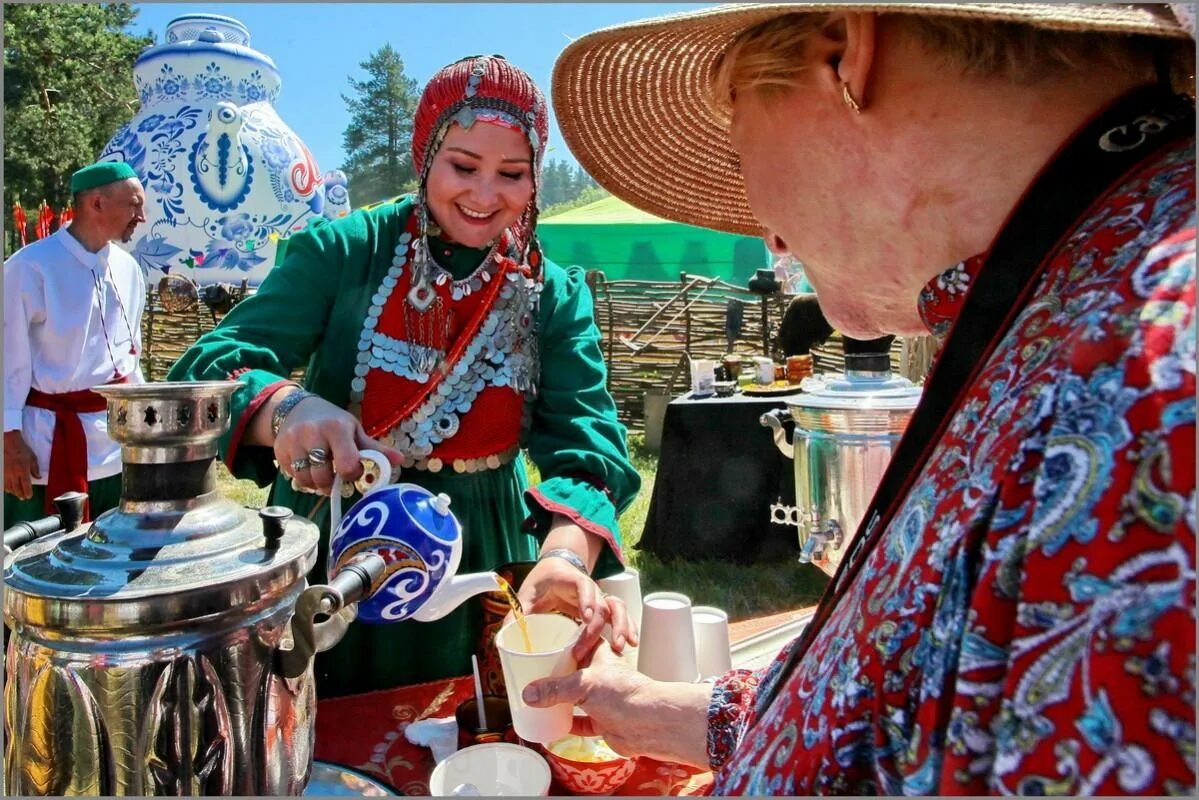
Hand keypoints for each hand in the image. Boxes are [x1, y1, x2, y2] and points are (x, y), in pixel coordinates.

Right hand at [4, 429, 39, 499]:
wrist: (8, 442)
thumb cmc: (21, 449)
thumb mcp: (32, 458)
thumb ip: (35, 469)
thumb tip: (38, 477)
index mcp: (23, 470)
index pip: (25, 485)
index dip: (27, 492)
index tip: (29, 496)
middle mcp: (13, 473)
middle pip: (16, 488)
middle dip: (20, 494)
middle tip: (24, 497)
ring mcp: (5, 473)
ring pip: (8, 487)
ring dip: (13, 492)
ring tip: (17, 494)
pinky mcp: (1, 472)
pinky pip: (2, 483)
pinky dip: (6, 488)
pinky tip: (9, 489)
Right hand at [274, 392, 401, 494]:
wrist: (296, 409)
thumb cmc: (332, 422)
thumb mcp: (354, 430)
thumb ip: (374, 448)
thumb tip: (401, 460)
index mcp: (336, 428)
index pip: (347, 464)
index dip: (352, 474)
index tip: (353, 470)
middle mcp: (313, 434)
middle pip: (323, 476)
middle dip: (332, 484)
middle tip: (336, 477)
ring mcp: (293, 443)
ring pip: (305, 480)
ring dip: (316, 485)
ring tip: (323, 476)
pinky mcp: (280, 451)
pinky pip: (291, 477)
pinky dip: (302, 479)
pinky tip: (309, 469)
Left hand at [515, 557, 638, 662]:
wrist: (557, 567)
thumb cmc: (541, 581)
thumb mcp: (527, 593)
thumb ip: (517, 612)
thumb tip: (504, 636)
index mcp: (570, 580)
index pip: (583, 586)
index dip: (586, 600)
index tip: (585, 618)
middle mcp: (589, 588)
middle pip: (602, 602)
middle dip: (599, 625)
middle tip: (589, 647)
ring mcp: (598, 597)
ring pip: (617, 607)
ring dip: (621, 625)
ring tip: (621, 646)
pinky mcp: (603, 608)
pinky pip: (620, 615)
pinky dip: (628, 627)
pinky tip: (631, 642)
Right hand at [521, 643, 709, 764]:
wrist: (651, 725)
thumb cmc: (625, 694)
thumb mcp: (583, 685)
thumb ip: (554, 689)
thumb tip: (527, 694)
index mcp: (600, 654)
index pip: (578, 640)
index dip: (561, 641)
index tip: (540, 645)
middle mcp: (601, 674)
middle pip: (573, 671)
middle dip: (555, 674)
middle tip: (532, 676)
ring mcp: (603, 699)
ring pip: (576, 698)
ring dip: (559, 700)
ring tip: (536, 700)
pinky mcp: (604, 722)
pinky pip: (581, 723)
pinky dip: (567, 724)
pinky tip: (552, 726)